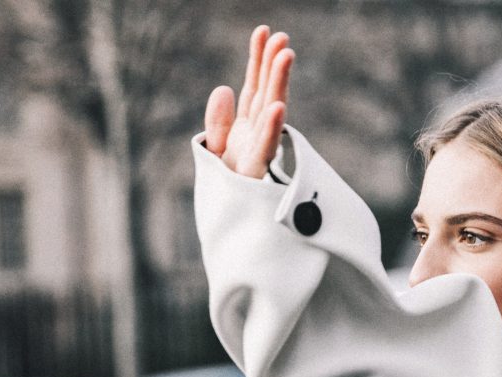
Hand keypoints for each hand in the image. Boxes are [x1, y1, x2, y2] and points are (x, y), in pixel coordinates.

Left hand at [204, 25, 293, 178]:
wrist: (229, 221)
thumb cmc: (227, 186)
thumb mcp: (216, 148)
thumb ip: (218, 120)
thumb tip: (222, 88)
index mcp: (248, 125)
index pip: (254, 85)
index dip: (258, 59)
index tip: (264, 32)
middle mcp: (258, 134)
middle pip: (266, 92)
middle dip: (273, 66)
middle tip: (282, 38)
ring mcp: (259, 150)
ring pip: (270, 111)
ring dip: (279, 84)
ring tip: (285, 55)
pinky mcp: (256, 171)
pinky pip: (265, 147)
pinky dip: (272, 128)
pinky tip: (277, 108)